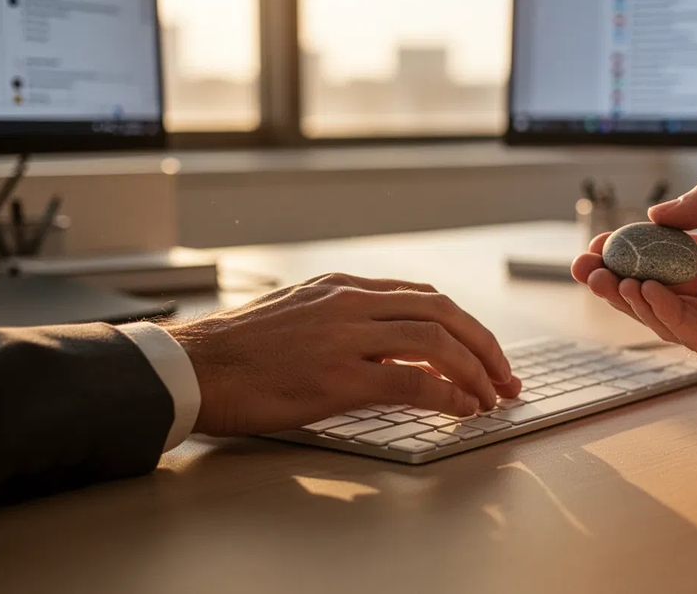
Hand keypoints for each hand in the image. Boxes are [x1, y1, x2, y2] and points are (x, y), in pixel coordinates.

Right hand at [163, 273, 520, 435]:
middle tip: (504, 376)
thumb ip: (345, 322)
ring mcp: (345, 337)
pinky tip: (461, 410)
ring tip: (491, 397)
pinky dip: (446, 396)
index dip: (463, 326)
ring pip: (435, 342)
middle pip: (442, 312)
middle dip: (484, 345)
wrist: (192, 368)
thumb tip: (390, 350)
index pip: (423, 297)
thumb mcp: (298, 315)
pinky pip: (411, 383)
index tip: (483, 353)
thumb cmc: (238, 352)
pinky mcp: (337, 377)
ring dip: (474, 371)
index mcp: (342, 287)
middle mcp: (349, 303)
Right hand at [572, 181, 696, 373]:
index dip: (628, 250)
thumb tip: (659, 214)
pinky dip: (667, 316)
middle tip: (585, 266)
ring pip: (666, 315)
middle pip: (653, 288)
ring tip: (610, 280)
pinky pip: (694, 335)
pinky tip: (649, 294)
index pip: (660, 255)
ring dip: (633, 298)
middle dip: (616, 278)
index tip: (599, 243)